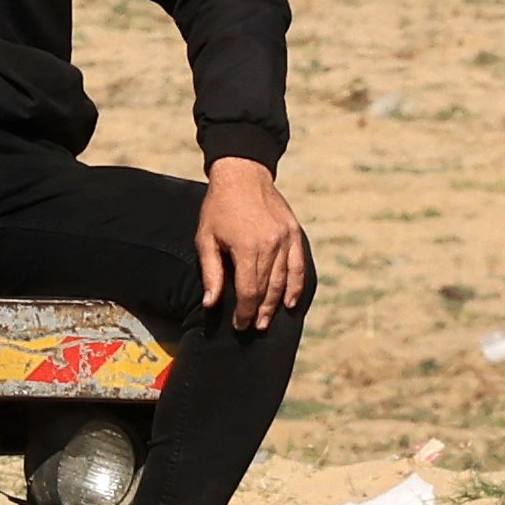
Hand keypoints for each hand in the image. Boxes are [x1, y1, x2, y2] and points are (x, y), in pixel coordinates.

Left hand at [198, 155, 312, 329]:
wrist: (242, 176)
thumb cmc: (218, 208)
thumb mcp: (206, 238)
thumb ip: (211, 272)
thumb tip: (211, 303)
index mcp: (246, 247)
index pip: (249, 290)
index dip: (244, 311)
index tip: (239, 325)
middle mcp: (270, 245)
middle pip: (268, 288)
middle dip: (259, 311)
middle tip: (253, 327)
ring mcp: (285, 239)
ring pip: (284, 280)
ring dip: (276, 303)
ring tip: (267, 320)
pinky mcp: (294, 233)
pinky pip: (298, 266)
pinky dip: (297, 285)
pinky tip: (291, 302)